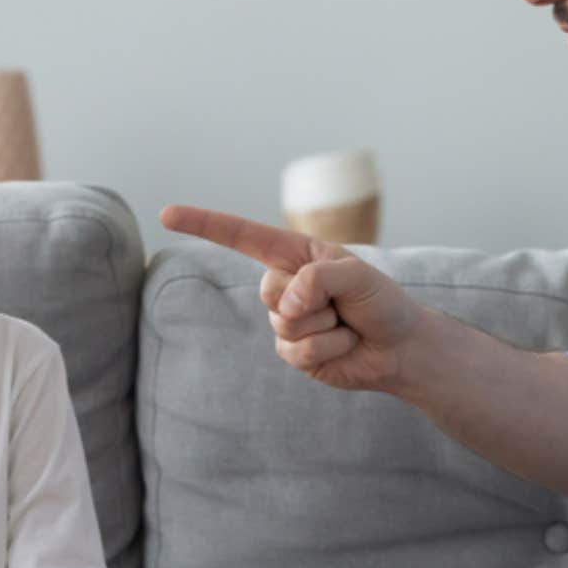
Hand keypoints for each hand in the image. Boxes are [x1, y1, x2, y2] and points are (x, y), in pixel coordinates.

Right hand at [159, 206, 425, 393]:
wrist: (400, 347)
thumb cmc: (382, 302)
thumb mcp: (358, 276)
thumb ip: (320, 278)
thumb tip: (287, 304)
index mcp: (297, 255)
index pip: (243, 237)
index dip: (204, 224)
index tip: (166, 214)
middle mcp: (287, 284)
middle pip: (270, 290)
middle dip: (312, 299)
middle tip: (344, 305)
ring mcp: (286, 320)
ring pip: (285, 324)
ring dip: (327, 327)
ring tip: (347, 325)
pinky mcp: (293, 352)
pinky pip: (297, 351)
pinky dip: (329, 349)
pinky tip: (344, 345)